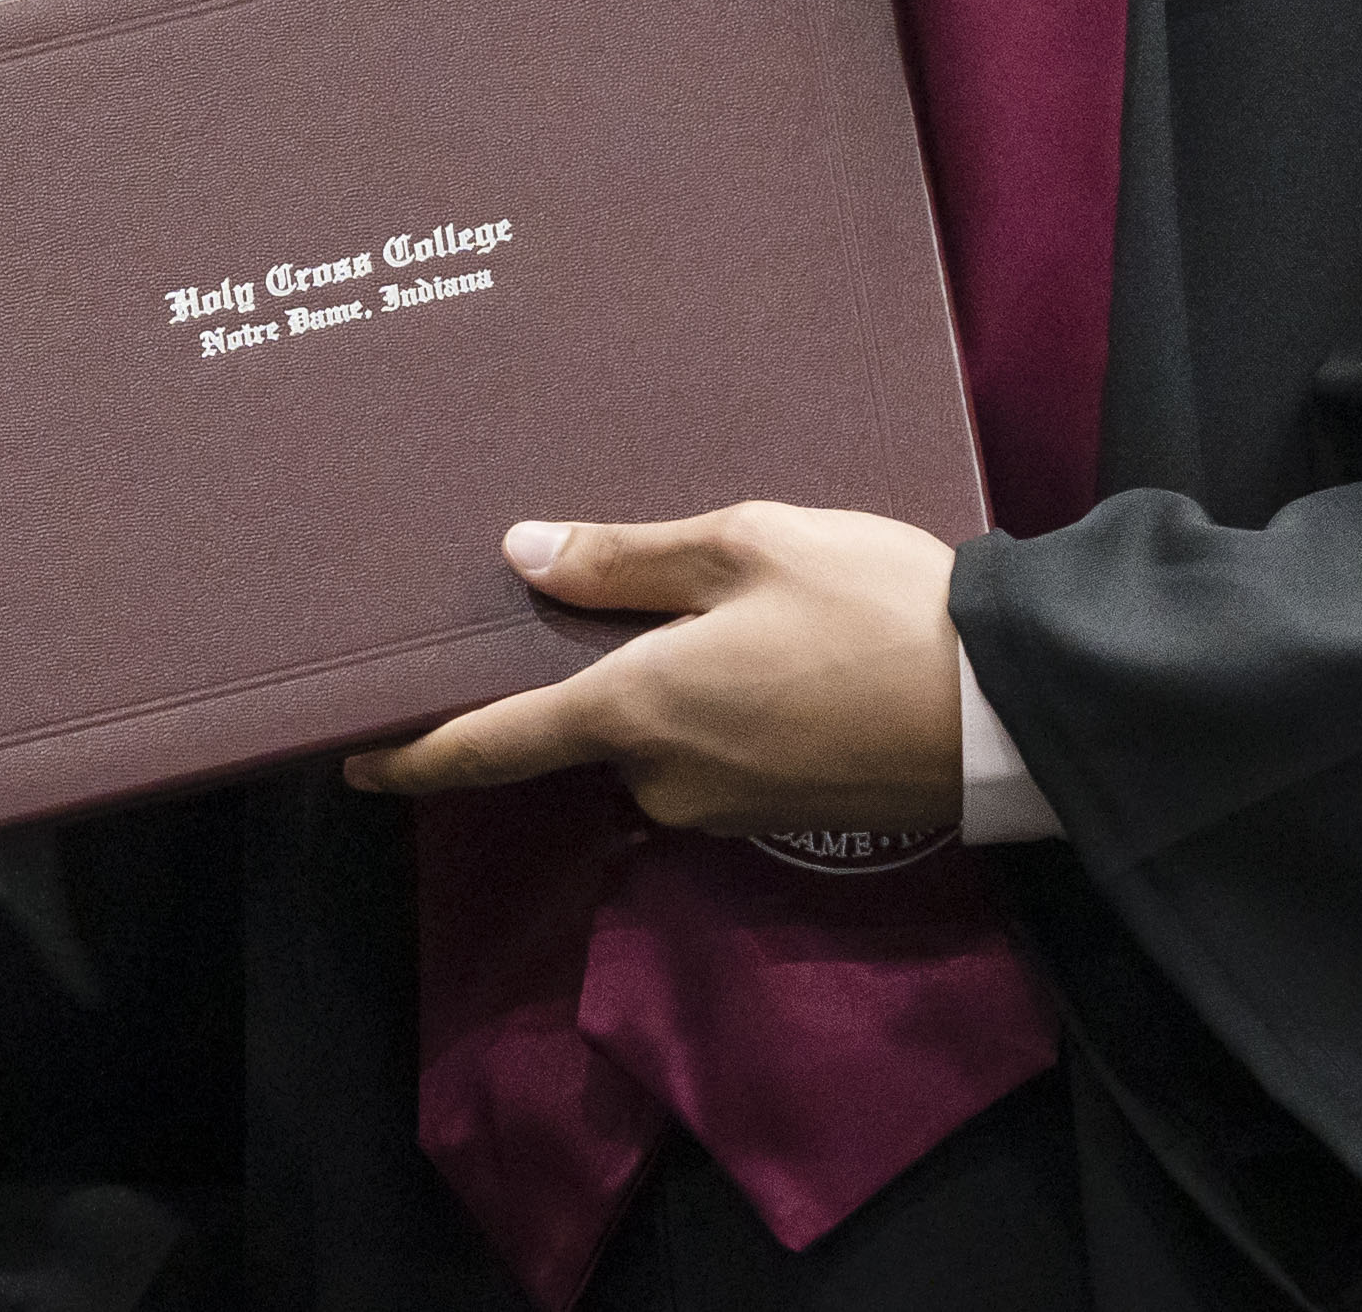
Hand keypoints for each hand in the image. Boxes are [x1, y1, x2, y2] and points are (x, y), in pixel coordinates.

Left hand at [342, 505, 961, 835]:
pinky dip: (718, 705)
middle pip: (590, 724)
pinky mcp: (779, 815)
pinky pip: (713, 753)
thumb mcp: (745, 545)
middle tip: (630, 586)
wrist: (1005, 707)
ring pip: (657, 735)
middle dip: (595, 668)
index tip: (356, 760)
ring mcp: (723, 807)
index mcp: (636, 708)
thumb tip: (522, 558)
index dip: (419, 756)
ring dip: (668, 681)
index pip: (495, 744)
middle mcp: (663, 776)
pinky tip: (774, 651)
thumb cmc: (870, 605)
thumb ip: (626, 560)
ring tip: (731, 602)